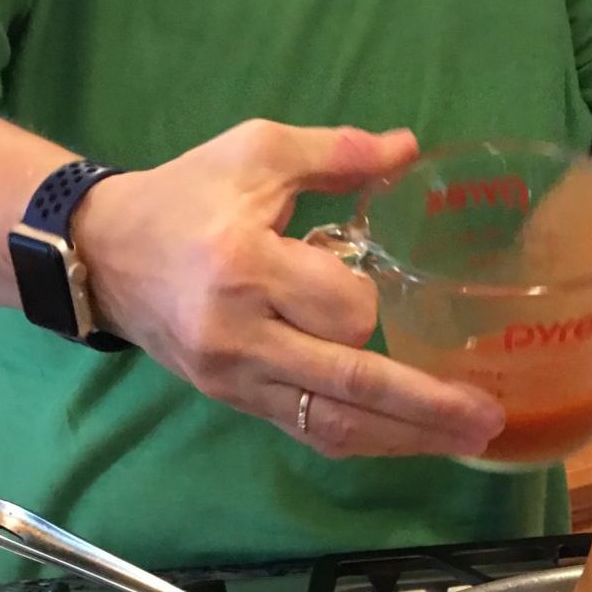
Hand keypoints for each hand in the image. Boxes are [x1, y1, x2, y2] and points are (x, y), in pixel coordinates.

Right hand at [72, 120, 505, 458]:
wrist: (102, 255)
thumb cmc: (185, 198)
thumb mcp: (254, 154)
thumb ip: (335, 153)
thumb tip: (410, 148)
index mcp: (245, 264)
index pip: (340, 307)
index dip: (373, 303)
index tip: (379, 285)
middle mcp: (242, 334)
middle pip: (350, 384)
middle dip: (426, 406)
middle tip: (489, 418)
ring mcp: (239, 380)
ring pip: (335, 424)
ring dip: (409, 439)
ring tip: (471, 440)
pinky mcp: (239, 405)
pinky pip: (313, 434)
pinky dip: (369, 441)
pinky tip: (416, 442)